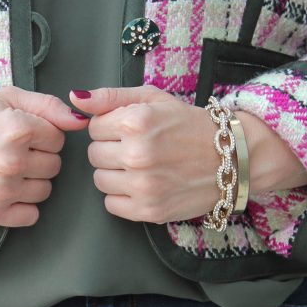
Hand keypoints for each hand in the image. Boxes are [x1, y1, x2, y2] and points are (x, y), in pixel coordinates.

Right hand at [0, 86, 87, 226]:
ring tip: (4, 167)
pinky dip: (22, 205)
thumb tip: (81, 122)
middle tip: (10, 148)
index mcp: (17, 129)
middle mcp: (11, 162)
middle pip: (54, 166)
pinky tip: (4, 189)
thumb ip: (47, 106)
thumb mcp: (4, 97)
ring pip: (45, 190)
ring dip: (32, 180)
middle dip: (38, 156)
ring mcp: (0, 191)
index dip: (42, 133)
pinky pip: (30, 215)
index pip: (59, 139)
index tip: (20, 131)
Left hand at [70, 86, 306, 223]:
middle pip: (94, 155)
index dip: (110, 128)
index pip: (93, 128)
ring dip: (115, 174)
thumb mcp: (153, 99)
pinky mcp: (149, 210)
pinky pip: (111, 205)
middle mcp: (138, 154)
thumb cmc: (190, 125)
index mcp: (136, 121)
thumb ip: (110, 97)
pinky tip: (143, 185)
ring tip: (141, 167)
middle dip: (111, 150)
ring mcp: (143, 185)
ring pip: (99, 180)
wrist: (232, 157)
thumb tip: (75, 97)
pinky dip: (122, 197)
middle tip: (138, 149)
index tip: (131, 131)